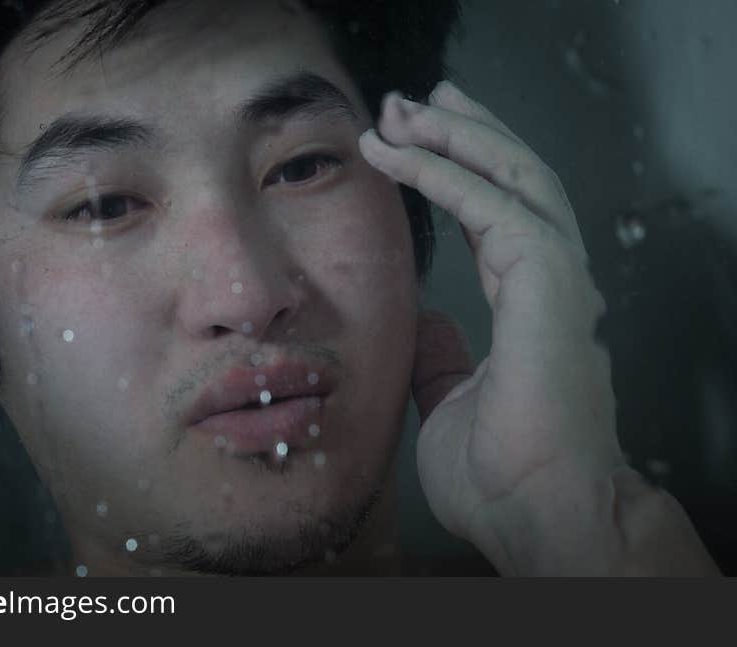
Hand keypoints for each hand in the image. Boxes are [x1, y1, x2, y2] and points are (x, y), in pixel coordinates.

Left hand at [360, 82, 636, 573]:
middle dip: (464, 132)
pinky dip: (446, 171)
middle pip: (514, 179)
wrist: (541, 518)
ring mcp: (558, 279)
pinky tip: (404, 151)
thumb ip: (444, 359)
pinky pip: (494, 205)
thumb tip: (429, 326)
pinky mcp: (548, 284)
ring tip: (406, 106)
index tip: (417, 140)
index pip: (500, 216)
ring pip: (514, 176)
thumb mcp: (450, 403)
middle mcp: (552, 281)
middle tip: (416, 100)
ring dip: (457, 135)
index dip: (461, 172)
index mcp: (532, 305)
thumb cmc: (503, 477)